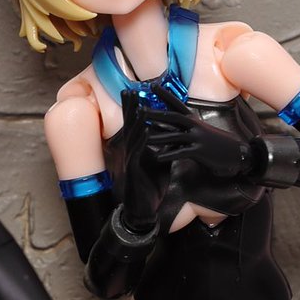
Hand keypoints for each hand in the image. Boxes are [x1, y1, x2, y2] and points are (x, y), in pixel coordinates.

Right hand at [118, 88, 167, 233]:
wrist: (143, 209)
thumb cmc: (150, 186)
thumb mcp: (159, 163)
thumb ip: (162, 148)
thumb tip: (171, 135)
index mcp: (138, 149)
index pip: (135, 125)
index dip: (134, 108)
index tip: (135, 91)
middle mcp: (132, 153)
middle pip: (130, 127)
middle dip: (130, 108)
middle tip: (128, 90)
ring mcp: (131, 162)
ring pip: (132, 138)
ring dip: (135, 121)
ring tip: (139, 105)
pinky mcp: (134, 172)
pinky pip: (138, 154)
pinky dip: (142, 142)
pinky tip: (147, 131)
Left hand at [143, 84, 254, 177]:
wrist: (236, 153)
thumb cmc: (213, 142)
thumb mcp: (198, 129)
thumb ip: (181, 125)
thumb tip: (163, 119)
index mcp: (193, 119)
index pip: (177, 103)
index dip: (164, 94)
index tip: (151, 85)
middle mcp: (195, 126)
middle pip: (173, 117)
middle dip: (156, 113)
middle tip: (139, 109)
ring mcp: (197, 138)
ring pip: (174, 136)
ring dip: (158, 136)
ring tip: (143, 137)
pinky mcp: (199, 151)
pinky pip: (182, 153)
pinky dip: (169, 155)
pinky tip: (157, 157)